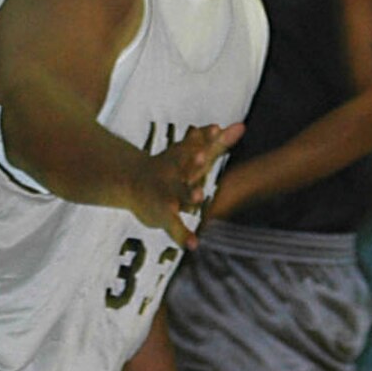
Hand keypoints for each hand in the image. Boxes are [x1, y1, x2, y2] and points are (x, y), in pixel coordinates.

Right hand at [126, 123, 245, 245]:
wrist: (129, 182)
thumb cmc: (168, 167)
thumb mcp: (190, 154)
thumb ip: (216, 143)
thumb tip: (242, 126)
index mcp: (180, 158)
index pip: (192, 145)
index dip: (203, 137)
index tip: (215, 128)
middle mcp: (173, 174)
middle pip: (184, 166)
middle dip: (192, 161)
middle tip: (201, 155)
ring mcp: (166, 194)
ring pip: (177, 194)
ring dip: (187, 195)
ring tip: (198, 196)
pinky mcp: (163, 216)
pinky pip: (174, 226)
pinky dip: (183, 236)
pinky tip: (194, 244)